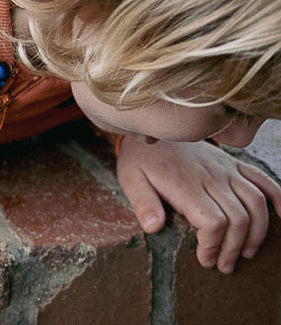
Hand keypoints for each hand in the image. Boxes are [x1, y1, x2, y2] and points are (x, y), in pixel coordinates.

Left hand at [116, 136, 280, 272]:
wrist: (152, 130)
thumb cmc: (141, 159)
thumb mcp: (131, 180)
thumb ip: (142, 203)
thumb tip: (153, 227)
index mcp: (186, 185)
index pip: (213, 221)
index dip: (213, 245)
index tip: (204, 259)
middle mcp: (211, 177)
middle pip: (237, 218)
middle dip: (233, 248)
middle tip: (224, 266)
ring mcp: (225, 169)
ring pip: (256, 202)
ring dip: (257, 232)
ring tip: (245, 253)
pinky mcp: (233, 163)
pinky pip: (263, 179)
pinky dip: (278, 197)